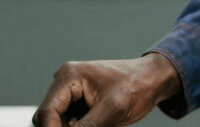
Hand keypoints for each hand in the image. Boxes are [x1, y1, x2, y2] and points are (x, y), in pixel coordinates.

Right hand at [32, 53, 181, 126]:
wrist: (153, 80)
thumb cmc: (137, 85)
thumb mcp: (112, 110)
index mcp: (69, 76)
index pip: (46, 111)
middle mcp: (65, 82)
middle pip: (47, 117)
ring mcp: (71, 92)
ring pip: (57, 122)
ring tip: (101, 124)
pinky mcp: (79, 102)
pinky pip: (69, 122)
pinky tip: (99, 124)